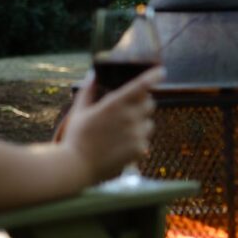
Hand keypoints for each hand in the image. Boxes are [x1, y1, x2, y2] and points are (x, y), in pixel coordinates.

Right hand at [61, 66, 162, 181]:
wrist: (78, 166)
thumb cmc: (76, 137)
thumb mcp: (79, 110)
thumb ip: (88, 90)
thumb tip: (93, 74)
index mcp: (114, 104)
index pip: (141, 85)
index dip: (153, 76)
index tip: (161, 71)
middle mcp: (129, 117)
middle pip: (150, 103)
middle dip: (142, 103)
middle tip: (129, 109)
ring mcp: (136, 134)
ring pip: (149, 122)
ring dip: (140, 123)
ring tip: (121, 132)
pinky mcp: (139, 149)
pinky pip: (145, 139)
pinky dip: (137, 140)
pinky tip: (120, 145)